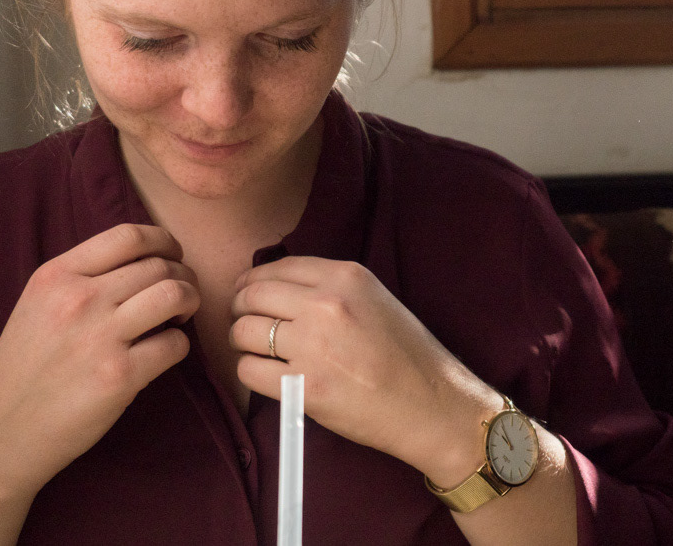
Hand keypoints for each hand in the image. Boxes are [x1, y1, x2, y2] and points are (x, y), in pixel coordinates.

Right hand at [0, 224, 198, 498]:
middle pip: (159, 265)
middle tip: (181, 295)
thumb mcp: (37, 306)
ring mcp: (99, 337)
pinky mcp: (118, 376)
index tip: (173, 256)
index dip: (164, 241)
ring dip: (190, 301)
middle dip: (182, 275)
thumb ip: (82, 278)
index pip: (129, 235)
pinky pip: (175, 344)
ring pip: (175, 294)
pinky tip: (164, 352)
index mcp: (56, 276)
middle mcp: (78, 299)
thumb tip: (145, 261)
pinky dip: (179, 345)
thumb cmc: (23, 371)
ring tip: (180, 316)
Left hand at [229, 257, 501, 482]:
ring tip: (258, 352)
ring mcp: (314, 345)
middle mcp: (326, 304)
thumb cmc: (406, 355)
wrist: (432, 405)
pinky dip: (250, 373)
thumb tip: (274, 286)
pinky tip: (267, 376)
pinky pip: (249, 370)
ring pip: (244, 332)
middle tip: (246, 324)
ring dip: (243, 342)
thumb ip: (330, 287)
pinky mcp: (304, 387)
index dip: (253, 281)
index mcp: (345, 276)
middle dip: (240, 310)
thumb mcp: (374, 299)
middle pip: (252, 295)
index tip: (248, 294)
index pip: (276, 267)